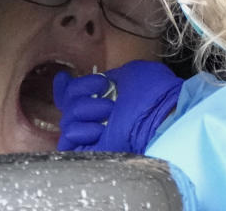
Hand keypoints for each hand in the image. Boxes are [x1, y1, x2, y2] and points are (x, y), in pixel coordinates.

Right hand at [54, 60, 182, 152]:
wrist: (162, 117)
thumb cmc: (154, 93)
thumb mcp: (132, 73)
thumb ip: (108, 76)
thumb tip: (96, 79)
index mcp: (107, 97)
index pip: (75, 94)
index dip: (66, 87)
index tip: (63, 79)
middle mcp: (98, 117)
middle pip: (67, 103)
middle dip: (81, 93)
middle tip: (107, 97)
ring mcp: (94, 135)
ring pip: (67, 118)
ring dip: (86, 110)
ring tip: (110, 113)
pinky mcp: (90, 152)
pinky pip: (68, 138)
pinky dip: (82, 129)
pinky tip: (100, 129)